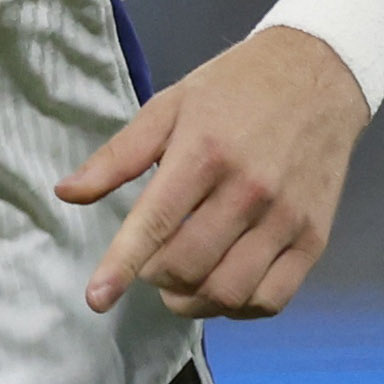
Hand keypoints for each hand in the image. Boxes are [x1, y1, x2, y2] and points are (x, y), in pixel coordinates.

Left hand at [56, 27, 368, 320]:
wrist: (317, 73)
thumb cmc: (234, 88)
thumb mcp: (169, 106)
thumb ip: (118, 155)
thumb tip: (66, 193)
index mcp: (203, 153)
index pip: (155, 223)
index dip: (121, 266)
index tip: (97, 298)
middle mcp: (247, 190)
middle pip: (188, 265)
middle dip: (154, 278)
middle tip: (148, 265)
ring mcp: (285, 218)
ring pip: (228, 291)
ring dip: (191, 301)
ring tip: (178, 284)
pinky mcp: (314, 238)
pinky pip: (272, 299)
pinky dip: (238, 309)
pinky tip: (220, 289)